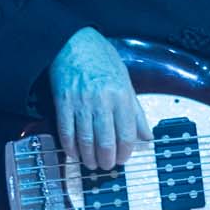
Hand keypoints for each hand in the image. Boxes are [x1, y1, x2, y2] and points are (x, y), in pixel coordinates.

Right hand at [49, 27, 152, 170]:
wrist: (73, 43)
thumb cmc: (102, 60)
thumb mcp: (126, 81)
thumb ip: (135, 111)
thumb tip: (146, 136)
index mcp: (121, 95)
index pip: (126, 133)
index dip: (125, 152)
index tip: (123, 159)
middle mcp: (102, 101)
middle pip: (105, 141)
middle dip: (107, 160)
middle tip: (107, 166)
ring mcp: (81, 102)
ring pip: (85, 140)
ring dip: (88, 157)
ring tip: (92, 164)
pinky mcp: (63, 102)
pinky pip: (66, 131)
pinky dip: (70, 146)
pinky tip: (74, 153)